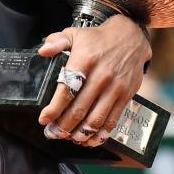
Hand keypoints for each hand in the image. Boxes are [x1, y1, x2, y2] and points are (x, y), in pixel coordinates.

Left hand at [37, 15, 150, 147]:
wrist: (130, 38)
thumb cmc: (98, 39)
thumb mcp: (75, 33)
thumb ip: (57, 41)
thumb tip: (43, 51)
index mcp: (85, 60)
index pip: (67, 89)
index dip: (54, 108)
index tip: (44, 118)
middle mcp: (101, 76)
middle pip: (80, 109)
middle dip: (63, 126)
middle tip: (53, 133)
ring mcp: (115, 88)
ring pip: (95, 119)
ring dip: (80, 134)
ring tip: (69, 138)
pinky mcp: (125, 96)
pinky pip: (112, 121)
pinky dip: (99, 134)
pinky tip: (89, 139)